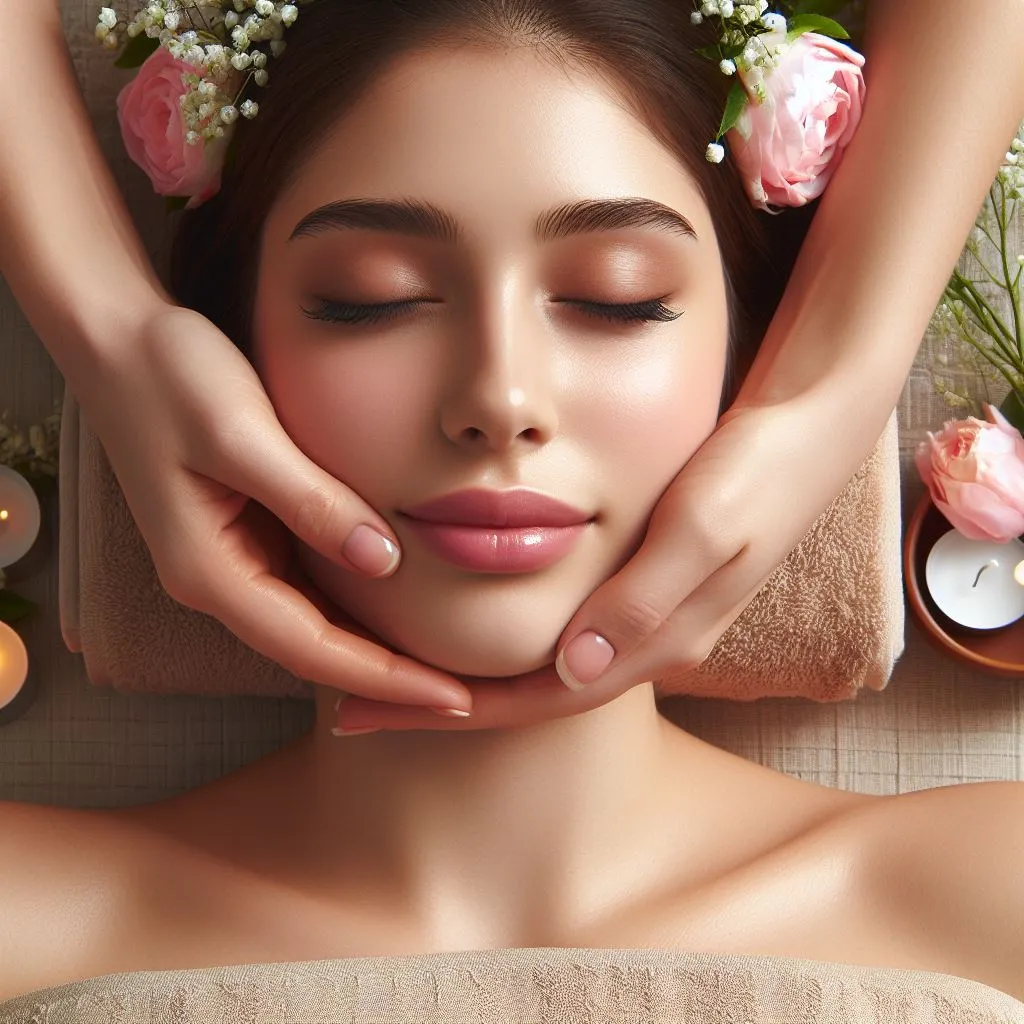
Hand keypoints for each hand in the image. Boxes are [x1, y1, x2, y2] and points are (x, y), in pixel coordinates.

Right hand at [75, 302, 471, 711]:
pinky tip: (399, 606)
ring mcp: (229, 558)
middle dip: (389, 681)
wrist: (115, 336)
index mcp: (210, 571)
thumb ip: (313, 502)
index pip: (313, 649)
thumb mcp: (243, 435)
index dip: (386, 679)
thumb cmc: (169, 376)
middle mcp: (216, 579)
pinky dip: (356, 604)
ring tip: (445, 664)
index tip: (454, 697)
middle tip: (466, 696)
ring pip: (314, 624)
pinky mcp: (245, 531)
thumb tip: (385, 563)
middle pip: (315, 654)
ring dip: (375, 649)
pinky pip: (309, 585)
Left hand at [329, 399, 870, 732]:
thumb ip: (643, 596)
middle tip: (361, 705)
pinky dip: (512, 637)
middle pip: (534, 694)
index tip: (376, 709)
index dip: (456, 710)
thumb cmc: (758, 468)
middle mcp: (650, 639)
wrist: (811, 428)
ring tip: (398, 668)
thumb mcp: (704, 525)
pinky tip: (475, 619)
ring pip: (547, 666)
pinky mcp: (649, 585)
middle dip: (446, 706)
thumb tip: (573, 667)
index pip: (543, 697)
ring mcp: (650, 615)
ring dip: (474, 676)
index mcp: (659, 636)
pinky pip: (567, 630)